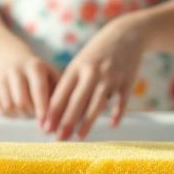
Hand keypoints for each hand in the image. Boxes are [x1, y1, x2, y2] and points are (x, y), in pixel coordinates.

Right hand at [0, 51, 56, 122]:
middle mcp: (15, 70)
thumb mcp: (53, 76)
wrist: (15, 59)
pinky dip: (5, 112)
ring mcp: (1, 77)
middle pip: (21, 101)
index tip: (44, 119)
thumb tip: (58, 119)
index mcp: (34, 66)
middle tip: (35, 111)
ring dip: (17, 113)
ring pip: (7, 106)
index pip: (38, 88)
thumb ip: (59, 94)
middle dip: (29, 112)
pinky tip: (13, 108)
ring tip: (25, 108)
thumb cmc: (40, 74)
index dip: (41, 105)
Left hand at [43, 15, 147, 139]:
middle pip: (77, 101)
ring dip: (87, 122)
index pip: (61, 94)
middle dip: (66, 122)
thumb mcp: (80, 63)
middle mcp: (92, 73)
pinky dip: (117, 113)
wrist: (125, 34)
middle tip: (59, 138)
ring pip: (97, 104)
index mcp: (77, 68)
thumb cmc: (97, 53)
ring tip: (79, 136)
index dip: (53, 112)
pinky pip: (121, 100)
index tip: (45, 128)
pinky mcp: (127, 80)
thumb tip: (58, 112)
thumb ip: (71, 85)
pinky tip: (111, 124)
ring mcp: (110, 77)